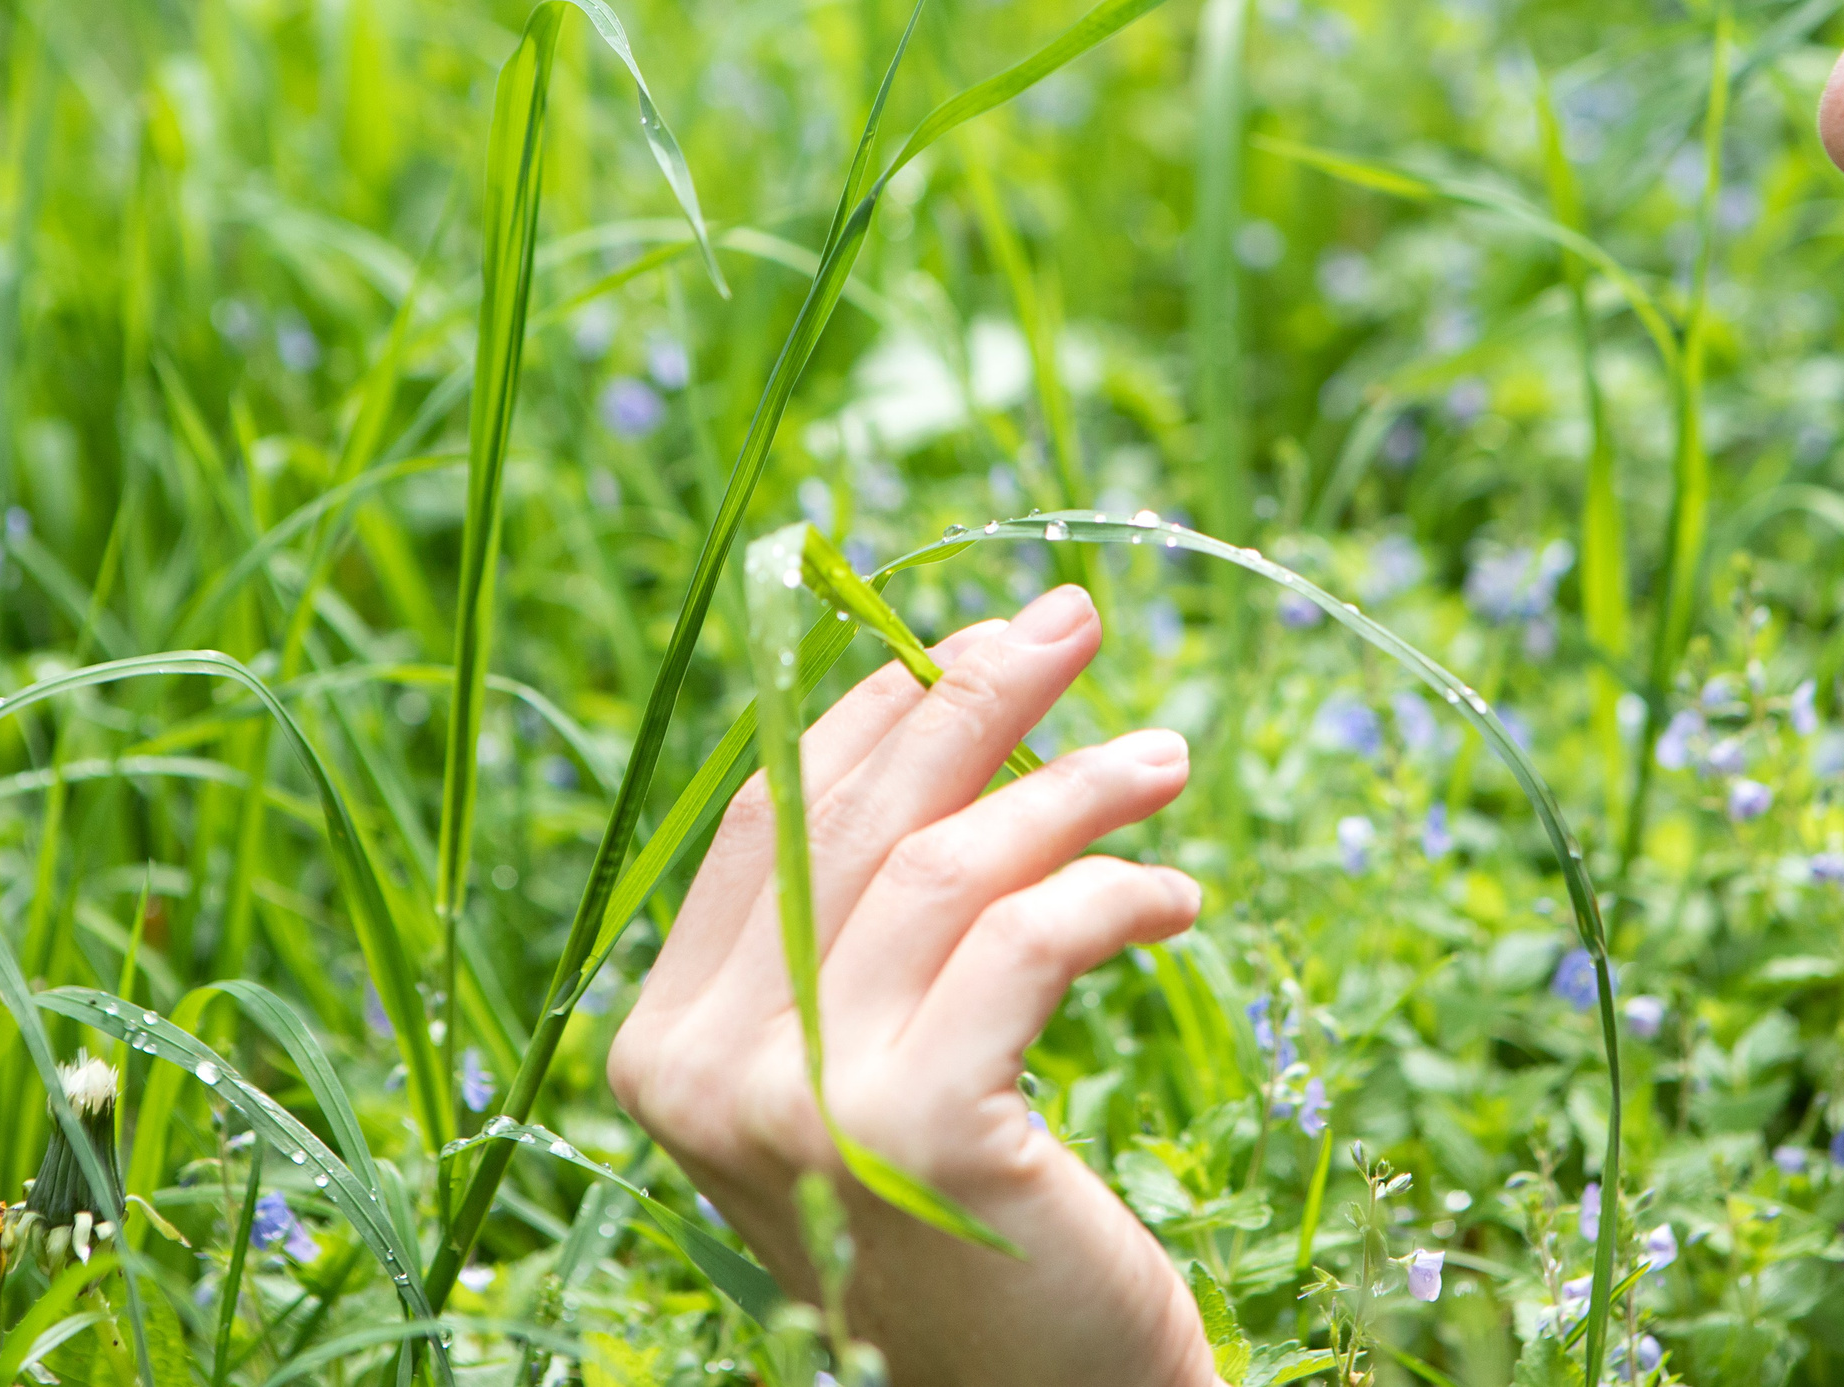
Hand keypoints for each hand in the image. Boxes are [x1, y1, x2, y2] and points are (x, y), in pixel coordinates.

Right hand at [608, 584, 1223, 1386]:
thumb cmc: (969, 1225)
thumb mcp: (877, 1060)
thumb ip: (865, 925)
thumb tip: (950, 707)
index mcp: (669, 1039)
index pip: (768, 815)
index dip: (875, 705)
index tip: (977, 632)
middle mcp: (706, 1069)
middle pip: (852, 814)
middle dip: (973, 692)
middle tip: (1079, 619)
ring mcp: (805, 1104)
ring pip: (950, 865)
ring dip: (1075, 789)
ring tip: (1164, 765)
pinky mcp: (922, 1131)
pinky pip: (1033, 942)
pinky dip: (1115, 891)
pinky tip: (1175, 898)